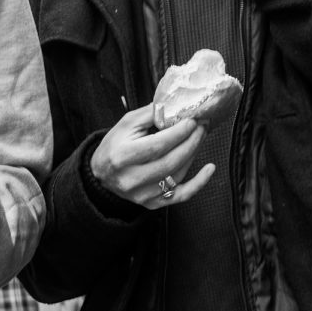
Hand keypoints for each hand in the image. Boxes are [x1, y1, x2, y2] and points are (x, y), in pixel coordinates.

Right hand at [90, 102, 213, 209]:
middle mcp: (132, 178)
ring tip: (200, 137)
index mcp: (123, 156)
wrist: (101, 173)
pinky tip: (209, 168)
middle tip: (202, 126)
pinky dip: (199, 183)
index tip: (192, 121)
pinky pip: (181, 195)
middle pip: (170, 161)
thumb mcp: (126, 123)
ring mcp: (143, 193)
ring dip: (194, 154)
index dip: (178, 133)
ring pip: (177, 175)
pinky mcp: (152, 203)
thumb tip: (176, 107)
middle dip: (191, 142)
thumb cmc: (115, 145)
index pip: (157, 145)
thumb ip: (150, 114)